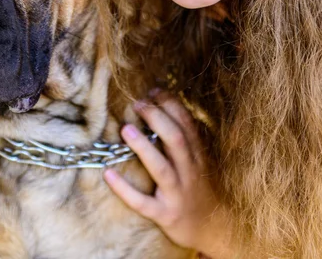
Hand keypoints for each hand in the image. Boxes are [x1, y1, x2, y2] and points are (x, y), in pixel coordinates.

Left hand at [103, 92, 233, 257]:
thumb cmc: (198, 188)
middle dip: (157, 118)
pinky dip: (125, 190)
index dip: (170, 104)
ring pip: (161, 169)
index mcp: (197, 156)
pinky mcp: (165, 215)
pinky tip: (108, 174)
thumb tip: (159, 104)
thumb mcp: (198, 161)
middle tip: (137, 104)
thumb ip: (183, 137)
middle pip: (175, 140)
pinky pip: (143, 203)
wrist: (213, 231)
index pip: (186, 124)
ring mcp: (177, 194)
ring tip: (126, 129)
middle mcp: (189, 172)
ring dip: (144, 148)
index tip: (154, 91)